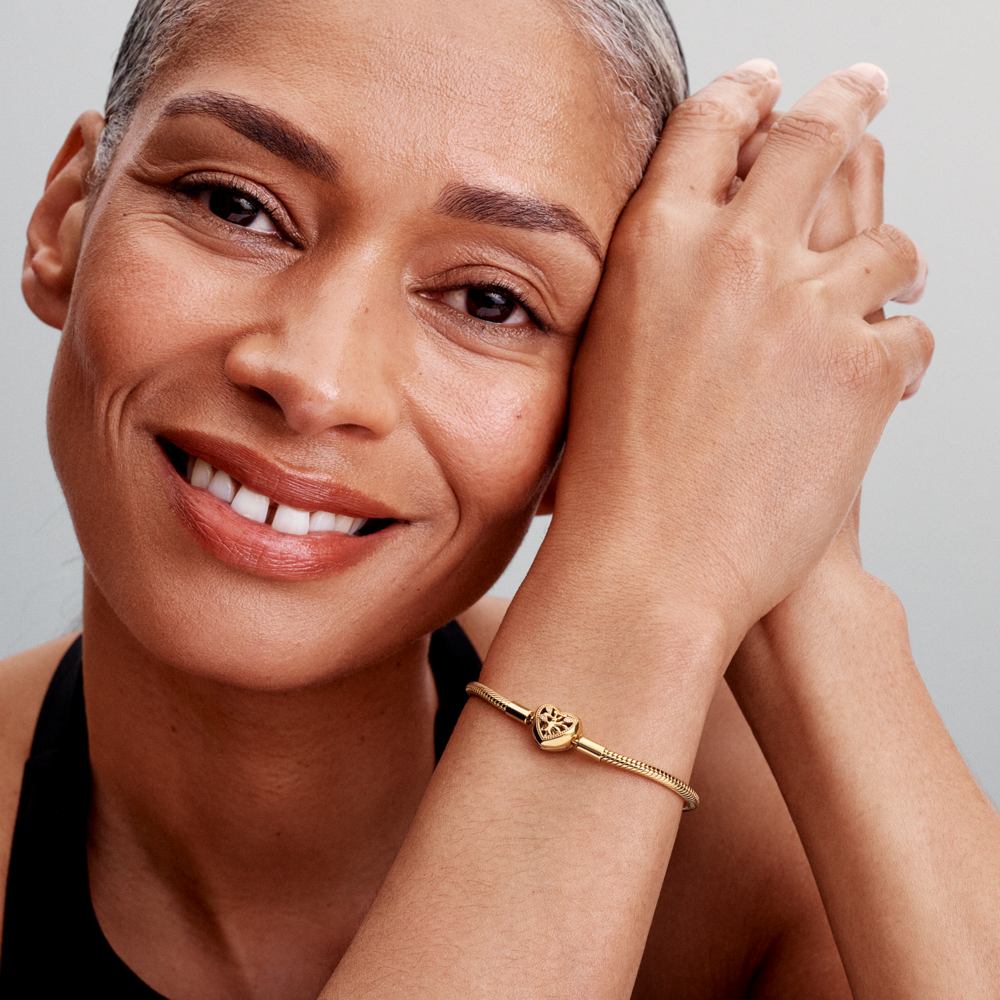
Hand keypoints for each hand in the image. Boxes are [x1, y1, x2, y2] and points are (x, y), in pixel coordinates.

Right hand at [550, 61, 931, 643]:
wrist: (650, 562)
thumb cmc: (611, 476)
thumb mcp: (606, 353)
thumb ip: (658, 285)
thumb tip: (704, 248)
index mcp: (658, 243)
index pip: (713, 124)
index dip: (748, 93)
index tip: (771, 84)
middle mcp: (734, 253)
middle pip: (815, 138)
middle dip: (848, 103)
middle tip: (866, 89)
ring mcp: (806, 305)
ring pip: (890, 245)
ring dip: (899, 261)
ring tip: (902, 277)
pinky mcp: (865, 367)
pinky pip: (912, 336)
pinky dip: (902, 358)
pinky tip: (882, 386)